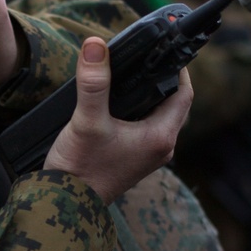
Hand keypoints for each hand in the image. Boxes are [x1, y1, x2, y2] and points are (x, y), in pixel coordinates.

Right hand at [43, 39, 192, 205]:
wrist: (66, 205)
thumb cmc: (81, 169)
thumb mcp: (87, 120)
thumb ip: (93, 82)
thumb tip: (95, 45)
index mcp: (160, 136)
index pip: (183, 93)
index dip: (178, 68)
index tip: (165, 49)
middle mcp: (161, 147)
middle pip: (172, 103)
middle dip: (161, 79)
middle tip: (146, 57)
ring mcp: (148, 155)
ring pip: (158, 115)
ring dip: (149, 95)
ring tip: (132, 74)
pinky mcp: (133, 159)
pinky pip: (145, 128)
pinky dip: (138, 111)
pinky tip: (118, 103)